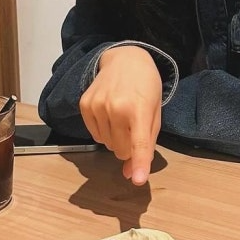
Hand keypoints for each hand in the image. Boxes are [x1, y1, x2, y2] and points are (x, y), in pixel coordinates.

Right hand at [79, 46, 161, 185]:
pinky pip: (95, 135)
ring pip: (107, 145)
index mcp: (140, 109)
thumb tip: (130, 175)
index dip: (139, 163)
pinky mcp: (84, 105)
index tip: (137, 180)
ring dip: (116, 138)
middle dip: (128, 146)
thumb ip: (146, 145)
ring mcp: (97, 105)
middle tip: (134, 126)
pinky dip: (104, 131)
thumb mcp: (155, 113)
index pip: (139, 143)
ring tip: (122, 117)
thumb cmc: (145, 87)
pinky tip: (109, 114)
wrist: (125, 59)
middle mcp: (116, 107)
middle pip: (121, 150)